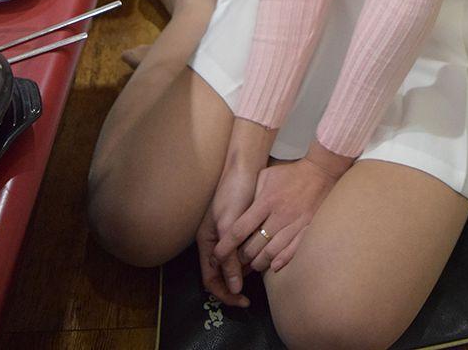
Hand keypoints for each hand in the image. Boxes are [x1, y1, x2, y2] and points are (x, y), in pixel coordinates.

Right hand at [196, 162, 259, 307]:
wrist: (246, 167)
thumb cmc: (234, 193)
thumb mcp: (229, 226)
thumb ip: (229, 256)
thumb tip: (235, 287)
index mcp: (206, 242)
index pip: (210, 279)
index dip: (224, 293)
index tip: (242, 300)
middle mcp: (215, 241)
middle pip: (221, 275)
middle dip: (234, 286)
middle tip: (250, 296)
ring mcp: (227, 235)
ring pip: (232, 265)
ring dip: (242, 274)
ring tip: (257, 277)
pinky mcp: (240, 228)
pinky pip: (242, 252)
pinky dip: (249, 260)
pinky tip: (261, 260)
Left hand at [214, 158, 337, 275]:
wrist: (320, 173)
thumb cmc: (290, 174)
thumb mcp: (266, 176)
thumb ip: (252, 194)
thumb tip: (237, 213)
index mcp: (266, 202)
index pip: (240, 230)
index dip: (226, 246)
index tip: (217, 256)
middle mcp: (279, 216)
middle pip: (253, 247)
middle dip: (241, 258)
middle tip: (236, 261)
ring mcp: (294, 225)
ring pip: (270, 255)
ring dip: (258, 263)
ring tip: (252, 264)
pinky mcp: (307, 231)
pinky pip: (291, 253)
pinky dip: (279, 263)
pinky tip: (272, 266)